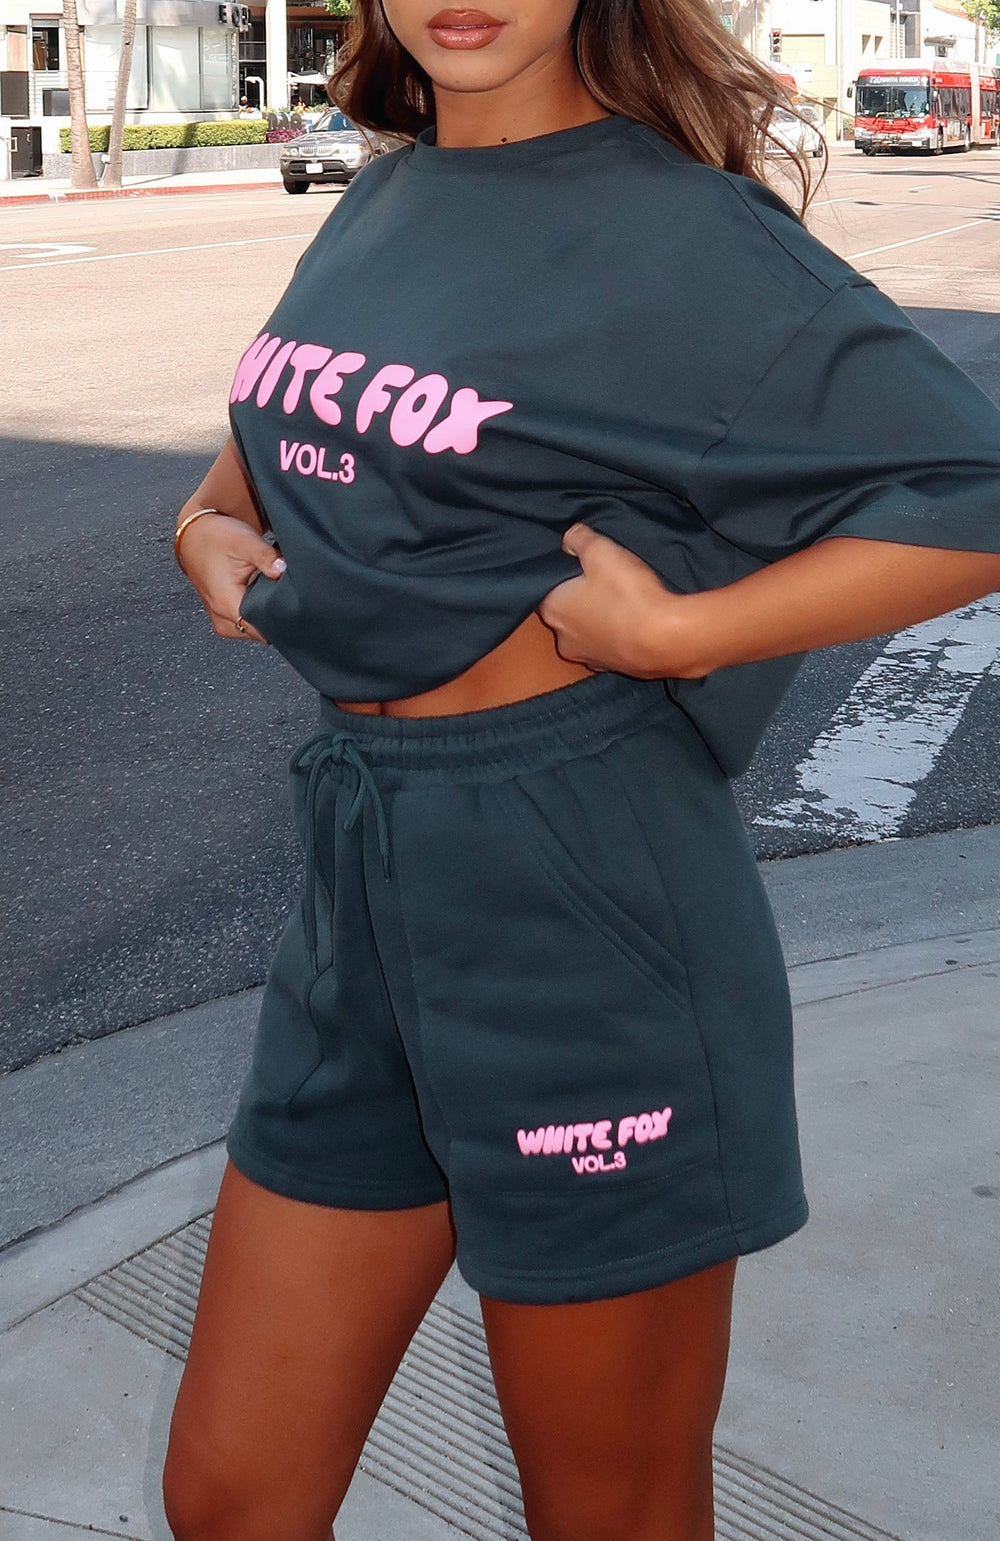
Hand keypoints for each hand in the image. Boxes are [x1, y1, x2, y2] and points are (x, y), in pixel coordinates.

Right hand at [176, 512, 283, 642]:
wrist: (193, 535)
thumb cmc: (215, 538)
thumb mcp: (244, 541)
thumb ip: (266, 557)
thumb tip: (284, 569)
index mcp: (225, 604)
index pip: (264, 630)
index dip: (282, 617)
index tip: (293, 601)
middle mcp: (222, 618)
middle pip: (262, 633)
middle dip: (276, 615)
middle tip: (281, 590)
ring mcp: (222, 620)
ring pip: (256, 630)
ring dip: (266, 613)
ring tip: (268, 588)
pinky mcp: (224, 616)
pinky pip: (248, 623)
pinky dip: (258, 610)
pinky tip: (260, 592)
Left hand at [538, 524, 693, 678]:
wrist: (666, 641)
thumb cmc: (628, 593)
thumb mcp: (601, 550)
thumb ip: (578, 539)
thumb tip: (568, 540)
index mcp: (552, 609)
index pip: (543, 586)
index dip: (562, 572)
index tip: (582, 563)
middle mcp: (562, 638)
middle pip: (566, 609)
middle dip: (581, 595)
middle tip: (606, 579)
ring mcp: (588, 658)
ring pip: (588, 629)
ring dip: (600, 616)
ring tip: (624, 599)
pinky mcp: (614, 668)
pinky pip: (610, 644)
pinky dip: (617, 633)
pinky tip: (634, 621)